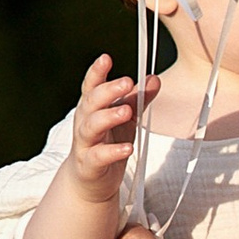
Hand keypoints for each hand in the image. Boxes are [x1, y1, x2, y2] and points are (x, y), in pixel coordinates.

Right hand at [65, 52, 156, 196]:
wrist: (90, 180)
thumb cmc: (106, 143)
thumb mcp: (125, 119)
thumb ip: (137, 99)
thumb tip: (153, 79)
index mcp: (92, 108)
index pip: (91, 86)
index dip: (96, 72)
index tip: (105, 58)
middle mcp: (85, 122)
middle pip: (91, 102)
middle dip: (107, 91)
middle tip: (126, 82)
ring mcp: (85, 143)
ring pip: (91, 126)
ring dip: (108, 116)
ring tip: (126, 111)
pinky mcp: (89, 164)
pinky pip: (99, 156)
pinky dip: (113, 151)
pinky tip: (128, 148)